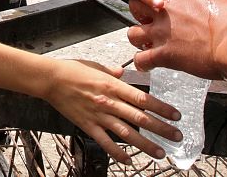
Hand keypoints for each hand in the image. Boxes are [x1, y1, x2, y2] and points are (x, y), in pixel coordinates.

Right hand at [47, 59, 182, 162]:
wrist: (50, 79)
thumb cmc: (72, 70)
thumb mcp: (96, 66)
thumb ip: (112, 73)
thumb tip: (123, 74)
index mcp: (113, 85)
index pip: (143, 98)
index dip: (161, 108)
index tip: (175, 115)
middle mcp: (109, 102)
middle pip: (140, 118)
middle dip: (161, 128)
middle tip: (176, 136)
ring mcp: (99, 115)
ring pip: (127, 133)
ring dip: (145, 144)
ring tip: (160, 153)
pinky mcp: (88, 125)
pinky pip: (105, 142)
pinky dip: (117, 153)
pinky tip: (128, 160)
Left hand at [127, 0, 226, 79]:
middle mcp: (165, 11)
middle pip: (136, 6)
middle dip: (139, 13)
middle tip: (147, 20)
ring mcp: (162, 32)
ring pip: (132, 33)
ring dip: (137, 39)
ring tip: (144, 43)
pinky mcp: (164, 54)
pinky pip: (141, 59)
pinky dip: (142, 63)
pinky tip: (146, 65)